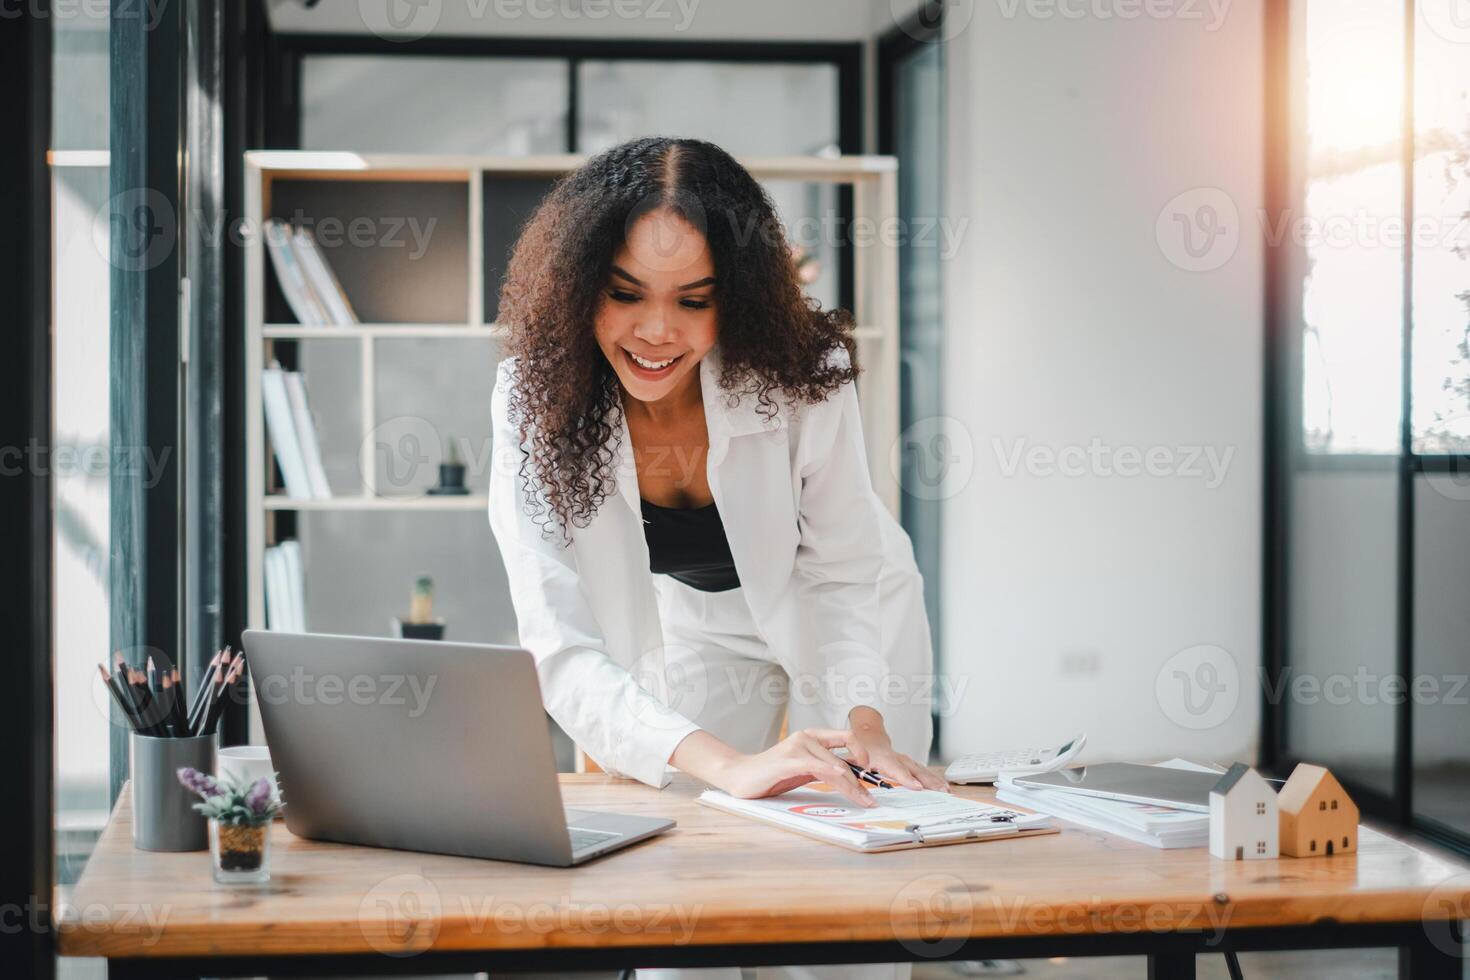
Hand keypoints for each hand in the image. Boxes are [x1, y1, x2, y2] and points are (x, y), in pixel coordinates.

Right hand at [672, 728, 880, 807]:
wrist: (739, 776)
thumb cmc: (772, 775)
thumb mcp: (803, 771)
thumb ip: (824, 770)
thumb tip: (852, 782)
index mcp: (813, 737)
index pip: (847, 738)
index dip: (866, 753)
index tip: (879, 773)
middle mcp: (808, 737)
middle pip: (847, 754)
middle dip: (866, 776)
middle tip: (877, 796)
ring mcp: (799, 745)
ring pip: (837, 765)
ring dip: (854, 786)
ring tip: (866, 802)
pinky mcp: (790, 758)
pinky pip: (820, 767)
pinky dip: (836, 778)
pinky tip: (846, 787)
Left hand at [848, 706, 950, 791]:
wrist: (868, 737)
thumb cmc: (860, 752)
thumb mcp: (852, 761)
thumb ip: (852, 774)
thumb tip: (851, 787)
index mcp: (882, 758)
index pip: (896, 768)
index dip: (906, 778)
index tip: (917, 787)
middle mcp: (897, 758)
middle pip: (915, 769)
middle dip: (928, 781)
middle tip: (940, 792)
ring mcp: (906, 760)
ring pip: (922, 770)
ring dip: (935, 780)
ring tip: (946, 791)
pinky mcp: (911, 763)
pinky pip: (924, 771)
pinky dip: (935, 779)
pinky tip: (945, 787)